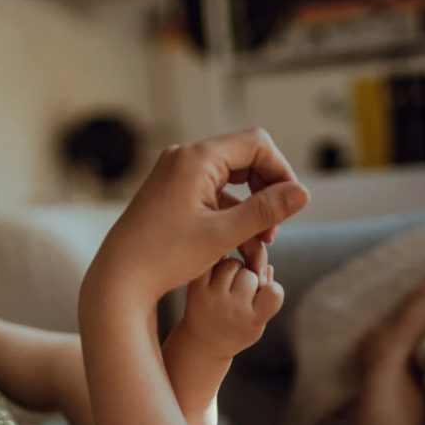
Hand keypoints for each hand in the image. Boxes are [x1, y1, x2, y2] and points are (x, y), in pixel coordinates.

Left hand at [86, 128, 308, 302]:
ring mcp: (176, 175)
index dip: (281, 172)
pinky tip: (239, 246)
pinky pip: (213, 196)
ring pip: (231, 181)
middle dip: (267, 192)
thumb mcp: (222, 235)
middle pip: (245, 159)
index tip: (291, 206)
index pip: (257, 144)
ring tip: (261, 244)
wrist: (120, 279)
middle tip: (276, 230)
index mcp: (197, 158)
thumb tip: (304, 193)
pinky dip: (231, 215)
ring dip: (251, 208)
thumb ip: (265, 211)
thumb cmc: (166, 257)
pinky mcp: (172, 194)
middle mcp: (185, 158)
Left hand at [182, 259, 283, 358]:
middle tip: (241, 292)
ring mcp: (213, 299)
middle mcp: (233, 310)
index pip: (274, 292)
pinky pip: (212, 263)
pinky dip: (217, 264)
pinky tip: (216, 276)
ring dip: (233, 269)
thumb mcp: (258, 322)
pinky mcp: (196, 289)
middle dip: (249, 278)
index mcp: (253, 320)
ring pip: (231, 264)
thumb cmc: (237, 330)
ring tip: (229, 285)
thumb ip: (268, 298)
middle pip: (250, 275)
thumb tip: (267, 267)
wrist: (204, 345)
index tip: (264, 295)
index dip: (272, 288)